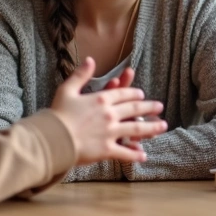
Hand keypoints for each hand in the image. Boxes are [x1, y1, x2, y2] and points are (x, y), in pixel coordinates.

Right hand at [50, 58, 166, 164]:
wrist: (53, 138)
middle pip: (134, 109)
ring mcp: (110, 132)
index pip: (123, 94)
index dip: (134, 93)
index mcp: (101, 99)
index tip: (142, 94)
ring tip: (163, 126)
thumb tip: (90, 60)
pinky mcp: (107, 149)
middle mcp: (110, 114)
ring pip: (136, 129)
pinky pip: (125, 152)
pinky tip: (144, 155)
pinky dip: (135, 154)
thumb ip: (81, 75)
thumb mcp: (67, 90)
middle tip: (159, 107)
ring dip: (151, 128)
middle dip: (149, 107)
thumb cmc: (58, 114)